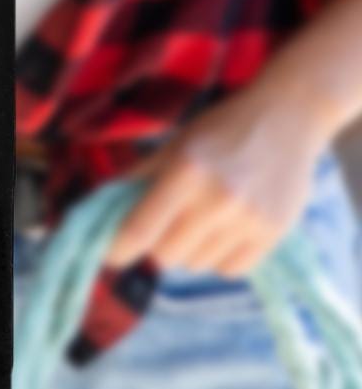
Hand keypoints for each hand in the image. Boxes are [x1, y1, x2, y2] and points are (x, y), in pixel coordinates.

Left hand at [105, 79, 326, 278]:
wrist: (286, 118)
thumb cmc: (222, 128)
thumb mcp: (174, 144)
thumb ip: (139, 177)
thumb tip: (102, 207)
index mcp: (185, 172)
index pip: (140, 230)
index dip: (117, 249)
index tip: (109, 256)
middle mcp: (217, 199)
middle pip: (166, 255)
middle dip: (156, 243)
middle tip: (165, 223)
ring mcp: (249, 220)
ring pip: (197, 264)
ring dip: (189, 250)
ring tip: (201, 219)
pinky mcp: (274, 234)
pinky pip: (230, 269)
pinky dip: (219, 258)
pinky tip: (224, 231)